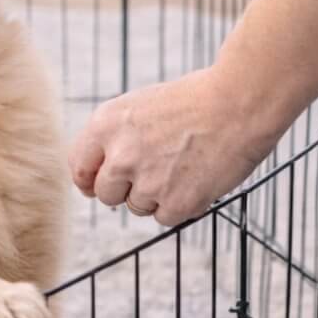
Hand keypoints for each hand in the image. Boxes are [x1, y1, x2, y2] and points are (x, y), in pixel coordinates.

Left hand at [68, 67, 271, 226]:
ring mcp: (147, 182)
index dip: (91, 179)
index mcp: (105, 124)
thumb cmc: (194, 100)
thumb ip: (114, 138)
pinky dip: (182, 204)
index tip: (100, 183)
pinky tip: (198, 177)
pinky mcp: (175, 203)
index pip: (79, 168)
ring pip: (138, 207)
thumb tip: (99, 173)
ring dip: (157, 195)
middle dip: (125, 189)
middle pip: (106, 194)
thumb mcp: (140, 106)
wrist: (239, 103)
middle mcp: (120, 155)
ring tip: (184, 165)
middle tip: (155, 171)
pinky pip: (166, 217)